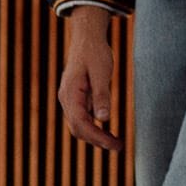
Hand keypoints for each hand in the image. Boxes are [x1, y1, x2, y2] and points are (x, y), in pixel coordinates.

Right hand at [57, 6, 122, 150]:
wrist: (87, 37)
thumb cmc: (95, 52)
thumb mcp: (102, 72)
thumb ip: (102, 95)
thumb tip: (104, 118)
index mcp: (70, 92)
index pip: (80, 123)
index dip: (96, 137)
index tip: (114, 145)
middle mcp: (66, 98)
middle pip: (77, 128)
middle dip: (97, 140)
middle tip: (119, 148)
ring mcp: (69, 99)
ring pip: (79, 125)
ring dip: (95, 136)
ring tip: (116, 142)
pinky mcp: (75, 98)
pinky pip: (82, 118)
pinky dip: (94, 127)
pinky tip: (108, 129)